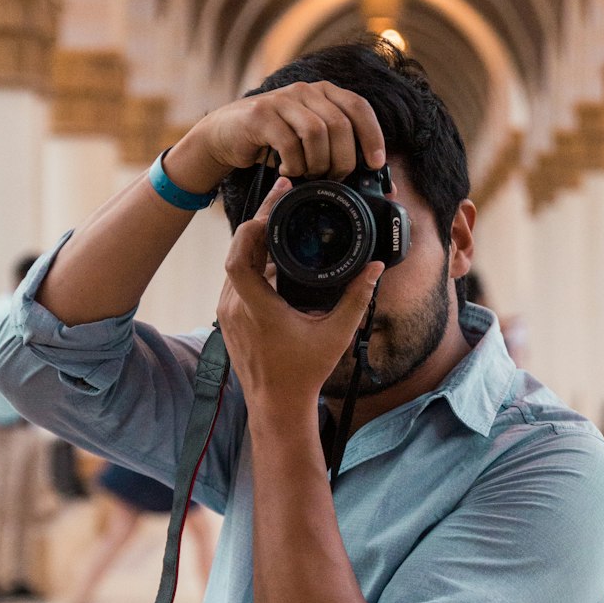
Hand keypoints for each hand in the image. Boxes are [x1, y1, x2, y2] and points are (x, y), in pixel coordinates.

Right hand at [169, 81, 386, 191]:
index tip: (375, 164)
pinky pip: (289, 143)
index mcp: (323, 93)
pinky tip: (287, 171)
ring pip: (316, 133)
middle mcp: (305, 91)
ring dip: (317, 163)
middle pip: (340, 125)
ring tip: (308, 174)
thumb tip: (386, 185)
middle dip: (342, 160)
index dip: (372, 135)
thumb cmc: (274, 143)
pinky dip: (294, 165)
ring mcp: (281, 99)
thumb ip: (340, 154)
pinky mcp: (260, 114)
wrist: (225, 136)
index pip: (358, 107)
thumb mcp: (310, 143)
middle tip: (333, 178)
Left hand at [216, 177, 383, 415]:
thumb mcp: (336, 335)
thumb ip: (357, 300)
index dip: (254, 226)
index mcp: (256, 309)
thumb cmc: (304, 373)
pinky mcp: (229, 320)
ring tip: (278, 218)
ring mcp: (228, 314)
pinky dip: (251, 262)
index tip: (276, 205)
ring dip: (254, 241)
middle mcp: (235, 307)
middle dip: (259, 221)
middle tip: (282, 195)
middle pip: (238, 251)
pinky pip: (236, 280)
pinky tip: (271, 252)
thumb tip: (375, 269)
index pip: (240, 255)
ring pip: (235, 264)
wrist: (277, 406)